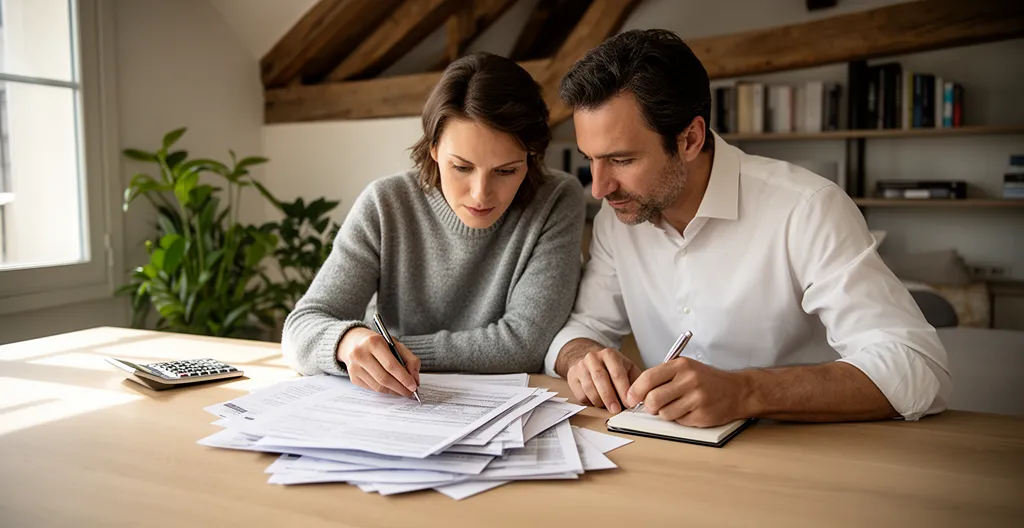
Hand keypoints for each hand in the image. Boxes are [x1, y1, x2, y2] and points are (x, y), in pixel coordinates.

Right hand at [336, 327, 420, 396]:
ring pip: (378, 386)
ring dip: (393, 391)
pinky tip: (391, 388)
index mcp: (373, 342)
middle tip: (410, 392)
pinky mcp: (353, 377)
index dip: (404, 378)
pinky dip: (384, 390)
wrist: (353, 342)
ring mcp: (354, 367)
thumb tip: (415, 380)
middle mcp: (361, 354)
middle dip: (400, 388)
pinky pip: (372, 388)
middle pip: (384, 378)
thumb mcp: (396, 345)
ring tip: (403, 391)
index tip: (414, 386)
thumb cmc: (378, 344)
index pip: (391, 365)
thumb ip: (410, 360)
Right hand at [566, 348, 641, 412]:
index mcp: (609, 354)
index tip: (629, 403)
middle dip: (610, 397)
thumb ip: (635, 380)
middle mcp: (593, 358)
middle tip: (617, 410)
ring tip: (608, 407)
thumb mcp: (626, 367)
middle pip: (601, 379)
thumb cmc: (611, 366)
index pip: (617, 373)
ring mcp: (581, 366)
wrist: (588, 359)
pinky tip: (598, 402)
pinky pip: (581, 395)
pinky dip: (590, 402)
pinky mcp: (572, 377)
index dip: (623, 390)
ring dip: (600, 401)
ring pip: (589, 388)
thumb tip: (642, 397)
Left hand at [625, 358, 752, 426]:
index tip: (631, 397)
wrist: (737, 391)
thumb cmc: (707, 380)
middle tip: (653, 406)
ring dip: (665, 413)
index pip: (648, 377)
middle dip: (649, 406)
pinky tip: (689, 410)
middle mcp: (689, 380)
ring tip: (676, 406)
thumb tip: (635, 392)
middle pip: (653, 399)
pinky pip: (678, 421)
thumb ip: (662, 376)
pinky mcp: (702, 415)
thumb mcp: (686, 368)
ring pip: (664, 413)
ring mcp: (696, 398)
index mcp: (681, 366)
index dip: (635, 390)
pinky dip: (679, 418)